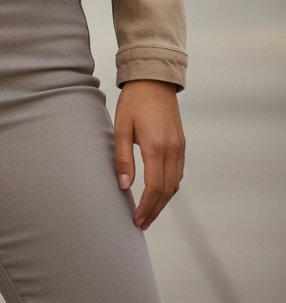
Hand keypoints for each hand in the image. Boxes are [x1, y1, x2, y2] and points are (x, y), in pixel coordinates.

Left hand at [114, 80, 184, 229]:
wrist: (154, 79)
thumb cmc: (133, 101)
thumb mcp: (121, 127)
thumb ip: (123, 158)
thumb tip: (124, 186)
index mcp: (156, 146)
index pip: (154, 187)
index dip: (146, 207)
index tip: (136, 220)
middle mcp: (172, 149)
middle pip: (167, 191)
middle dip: (154, 210)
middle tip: (141, 224)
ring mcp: (180, 147)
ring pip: (175, 184)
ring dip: (163, 202)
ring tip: (148, 213)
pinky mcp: (182, 144)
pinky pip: (178, 172)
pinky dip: (169, 187)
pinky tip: (159, 193)